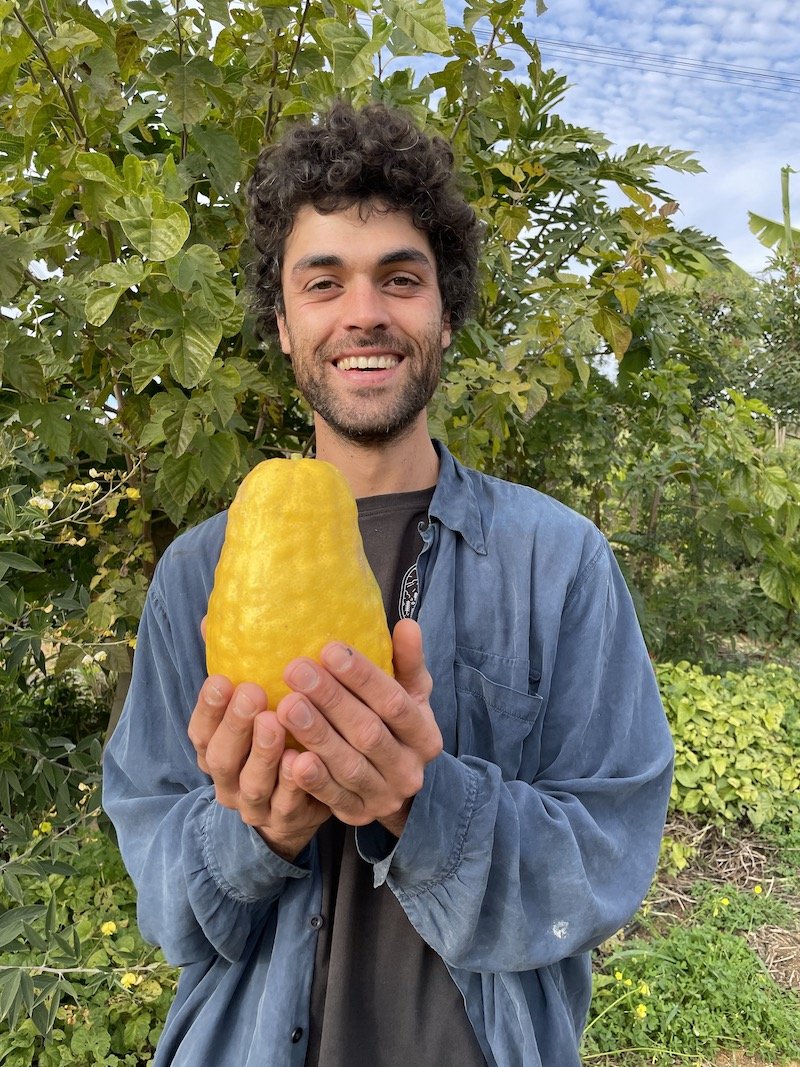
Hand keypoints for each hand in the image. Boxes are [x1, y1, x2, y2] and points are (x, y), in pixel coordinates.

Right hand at [188, 675, 330, 861]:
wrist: (299, 806)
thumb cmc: (275, 741)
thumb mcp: (253, 708)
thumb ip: (237, 666)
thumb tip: (210, 619)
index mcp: (216, 751)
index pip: (201, 730)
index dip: (208, 707)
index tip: (222, 679)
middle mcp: (228, 781)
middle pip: (223, 757)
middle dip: (235, 725)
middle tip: (252, 693)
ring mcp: (256, 806)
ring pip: (253, 783)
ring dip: (263, 753)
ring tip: (277, 723)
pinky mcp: (286, 821)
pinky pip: (288, 806)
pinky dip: (294, 785)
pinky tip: (304, 761)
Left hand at [276, 619, 442, 836]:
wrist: (396, 787)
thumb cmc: (396, 727)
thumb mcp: (410, 695)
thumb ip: (407, 662)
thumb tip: (406, 625)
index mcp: (424, 734)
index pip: (394, 702)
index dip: (362, 677)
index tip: (329, 649)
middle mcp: (408, 769)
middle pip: (368, 732)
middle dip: (331, 700)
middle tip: (296, 670)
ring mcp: (384, 796)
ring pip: (348, 765)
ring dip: (316, 736)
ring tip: (286, 706)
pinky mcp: (357, 815)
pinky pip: (332, 798)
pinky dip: (311, 780)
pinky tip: (289, 757)